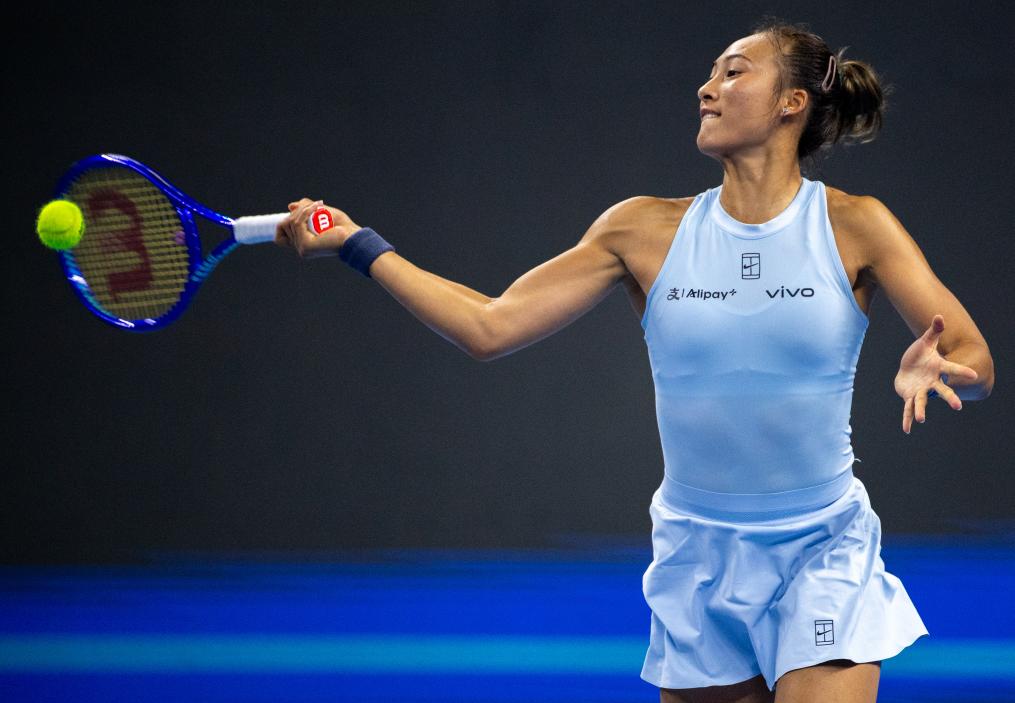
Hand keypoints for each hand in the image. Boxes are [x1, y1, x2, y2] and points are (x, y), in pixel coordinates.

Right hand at [274, 198, 361, 257]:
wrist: (354, 237)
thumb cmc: (342, 227)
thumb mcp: (321, 214)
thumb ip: (305, 209)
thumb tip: (290, 206)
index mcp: (304, 244)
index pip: (279, 238)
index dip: (283, 224)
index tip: (297, 213)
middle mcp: (301, 249)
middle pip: (284, 224)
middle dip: (298, 211)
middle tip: (316, 206)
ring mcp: (302, 249)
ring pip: (290, 221)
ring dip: (303, 209)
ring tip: (318, 207)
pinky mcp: (306, 246)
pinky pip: (297, 222)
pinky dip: (306, 211)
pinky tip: (317, 208)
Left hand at [894, 314, 978, 433]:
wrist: (910, 367)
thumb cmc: (920, 355)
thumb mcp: (925, 342)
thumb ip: (933, 331)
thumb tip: (939, 315)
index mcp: (938, 368)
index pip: (952, 368)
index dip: (962, 371)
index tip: (973, 374)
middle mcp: (932, 382)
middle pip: (942, 391)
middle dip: (950, 398)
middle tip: (958, 406)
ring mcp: (922, 390)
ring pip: (923, 401)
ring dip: (921, 410)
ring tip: (921, 419)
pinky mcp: (911, 396)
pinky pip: (908, 408)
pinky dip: (907, 419)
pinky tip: (907, 429)